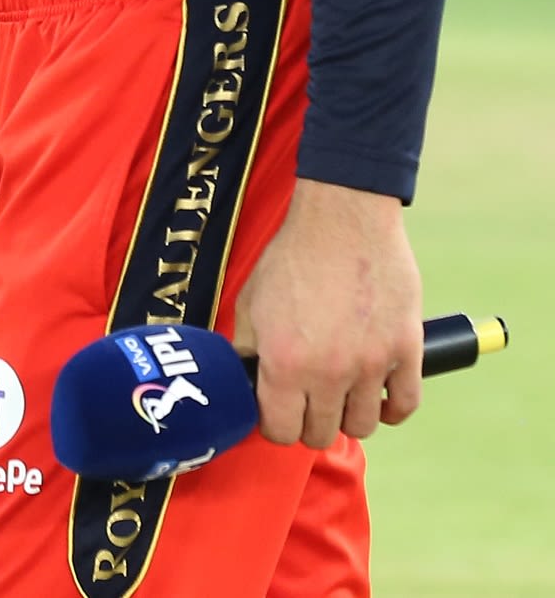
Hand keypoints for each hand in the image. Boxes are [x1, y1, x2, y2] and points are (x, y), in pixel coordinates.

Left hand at [233, 177, 422, 449]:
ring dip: (350, 413)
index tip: (281, 409)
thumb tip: (244, 382)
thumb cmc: (294, 255)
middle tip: (311, 398)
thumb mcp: (252, 300)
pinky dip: (393, 407)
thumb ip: (247, 348)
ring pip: (363, 426)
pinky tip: (380, 394)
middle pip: (321, 435)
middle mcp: (328, 372)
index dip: (277, 423)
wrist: (343, 215)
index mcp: (285, 363)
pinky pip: (405, 405)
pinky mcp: (405, 349)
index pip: (281, 432)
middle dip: (311, 420)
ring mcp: (371, 364)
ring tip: (343, 391)